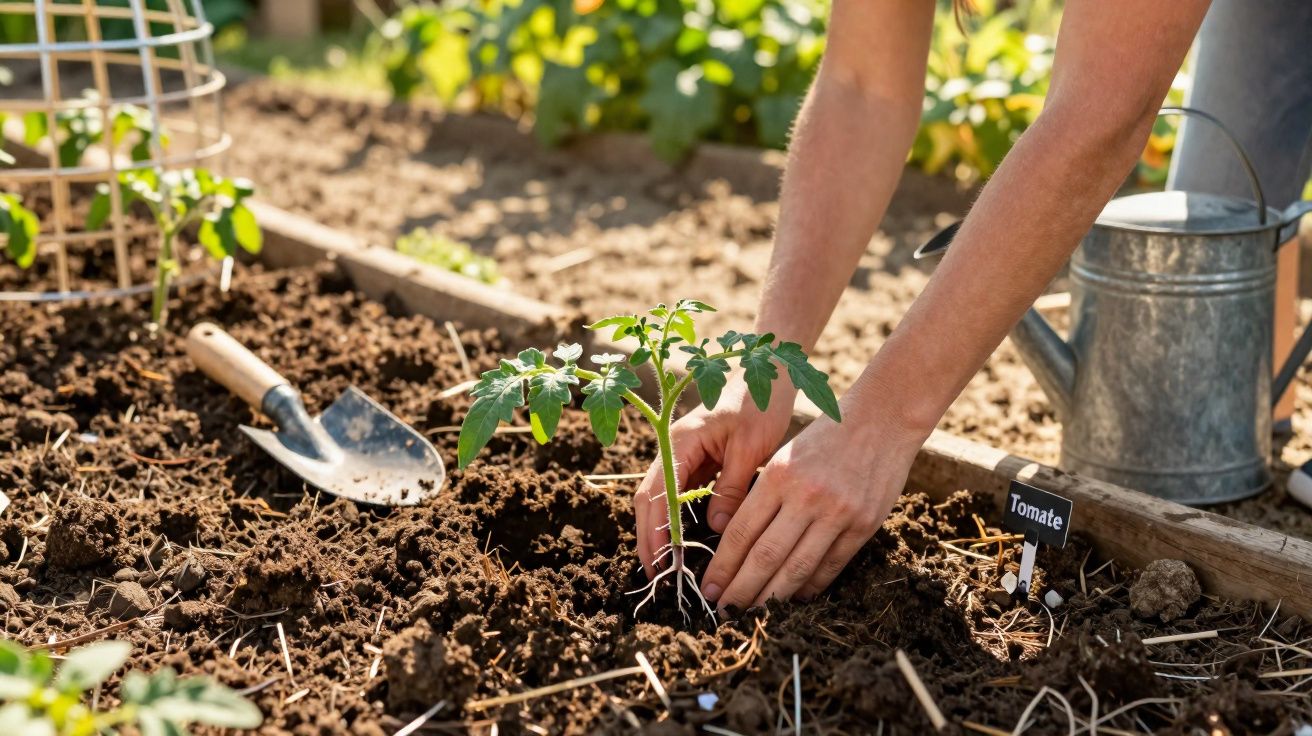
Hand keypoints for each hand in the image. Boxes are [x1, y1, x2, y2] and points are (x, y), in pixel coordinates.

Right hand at [633, 377, 795, 577]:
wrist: (767, 372)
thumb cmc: (760, 403)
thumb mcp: (749, 447)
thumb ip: (730, 487)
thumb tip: (715, 528)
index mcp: (680, 442)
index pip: (657, 494)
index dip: (654, 531)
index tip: (658, 563)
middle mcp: (674, 449)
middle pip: (650, 499)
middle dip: (649, 537)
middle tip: (655, 575)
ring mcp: (683, 454)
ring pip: (662, 498)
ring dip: (660, 530)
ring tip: (665, 566)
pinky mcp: (698, 460)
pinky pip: (680, 493)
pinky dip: (677, 518)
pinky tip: (683, 541)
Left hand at [699, 410, 923, 610]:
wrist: (882, 421)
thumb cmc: (825, 438)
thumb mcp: (785, 457)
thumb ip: (764, 497)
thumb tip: (739, 545)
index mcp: (779, 477)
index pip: (742, 532)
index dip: (723, 566)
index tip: (709, 588)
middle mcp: (806, 497)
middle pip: (765, 557)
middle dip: (741, 590)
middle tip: (725, 611)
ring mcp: (838, 513)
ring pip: (797, 569)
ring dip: (772, 597)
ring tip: (754, 613)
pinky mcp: (864, 525)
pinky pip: (831, 566)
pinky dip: (810, 587)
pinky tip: (794, 598)